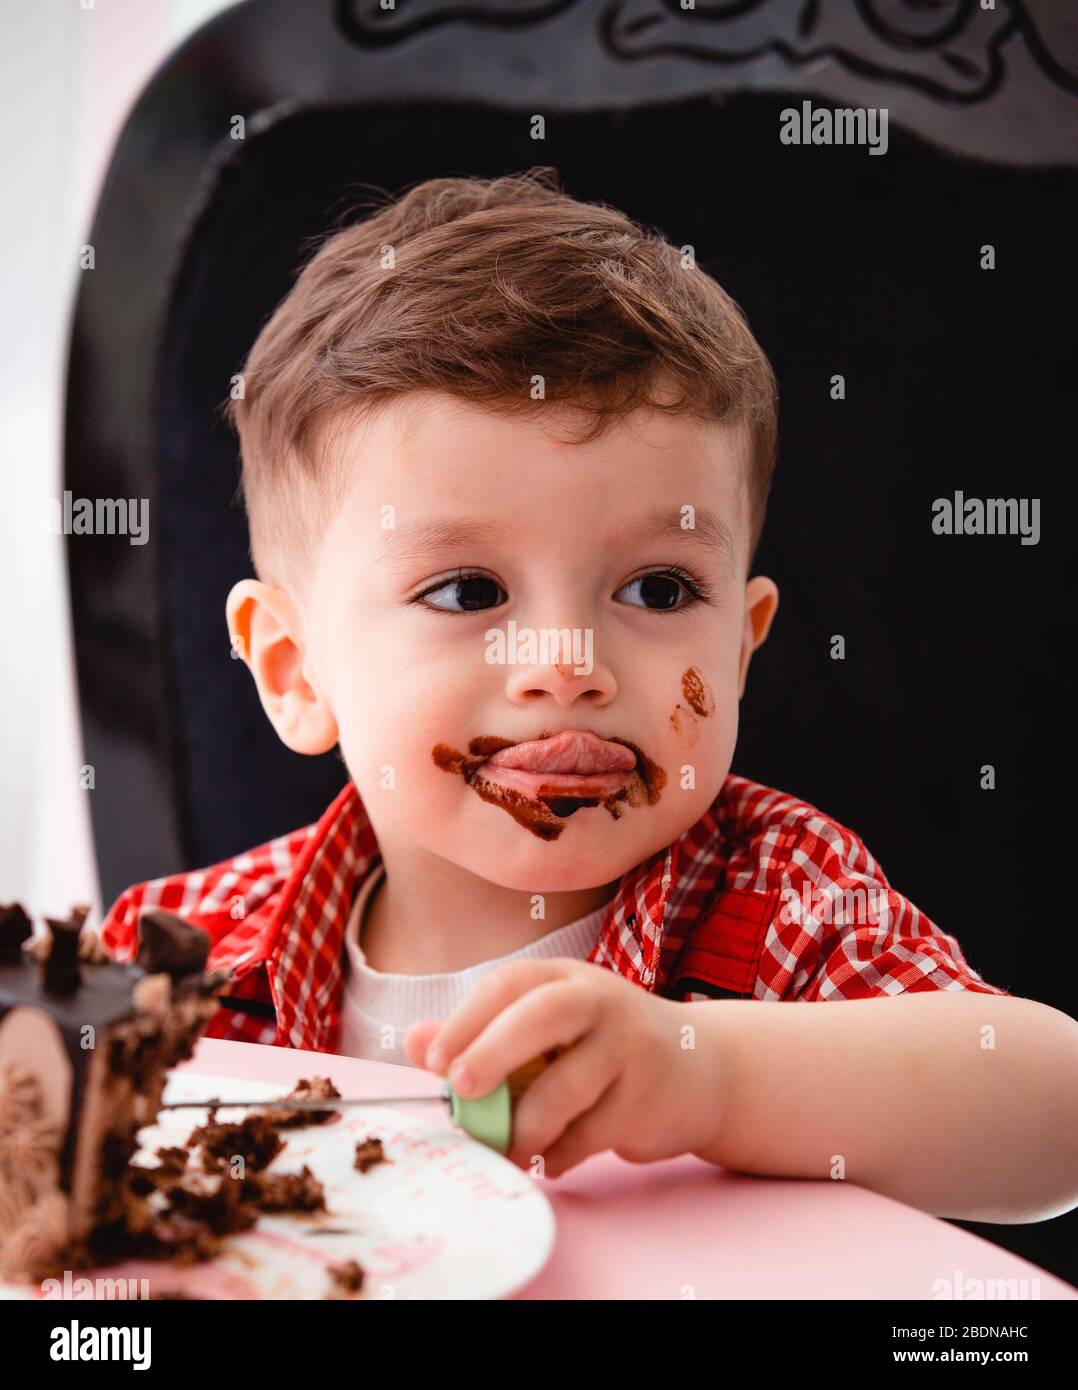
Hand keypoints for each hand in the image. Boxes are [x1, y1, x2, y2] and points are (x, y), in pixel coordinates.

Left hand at [403, 959, 727, 1177]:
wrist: (698, 1068)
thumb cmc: (600, 1047)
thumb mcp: (541, 1027)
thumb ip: (478, 1034)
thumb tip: (411, 1041)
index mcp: (562, 978)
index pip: (509, 984)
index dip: (467, 1019)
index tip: (431, 1061)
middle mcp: (599, 1002)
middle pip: (544, 1015)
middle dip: (494, 1051)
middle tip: (460, 1089)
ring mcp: (629, 1048)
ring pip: (567, 1088)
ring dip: (524, 1126)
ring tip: (501, 1147)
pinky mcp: (648, 1097)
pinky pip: (590, 1134)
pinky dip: (558, 1153)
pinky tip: (548, 1157)